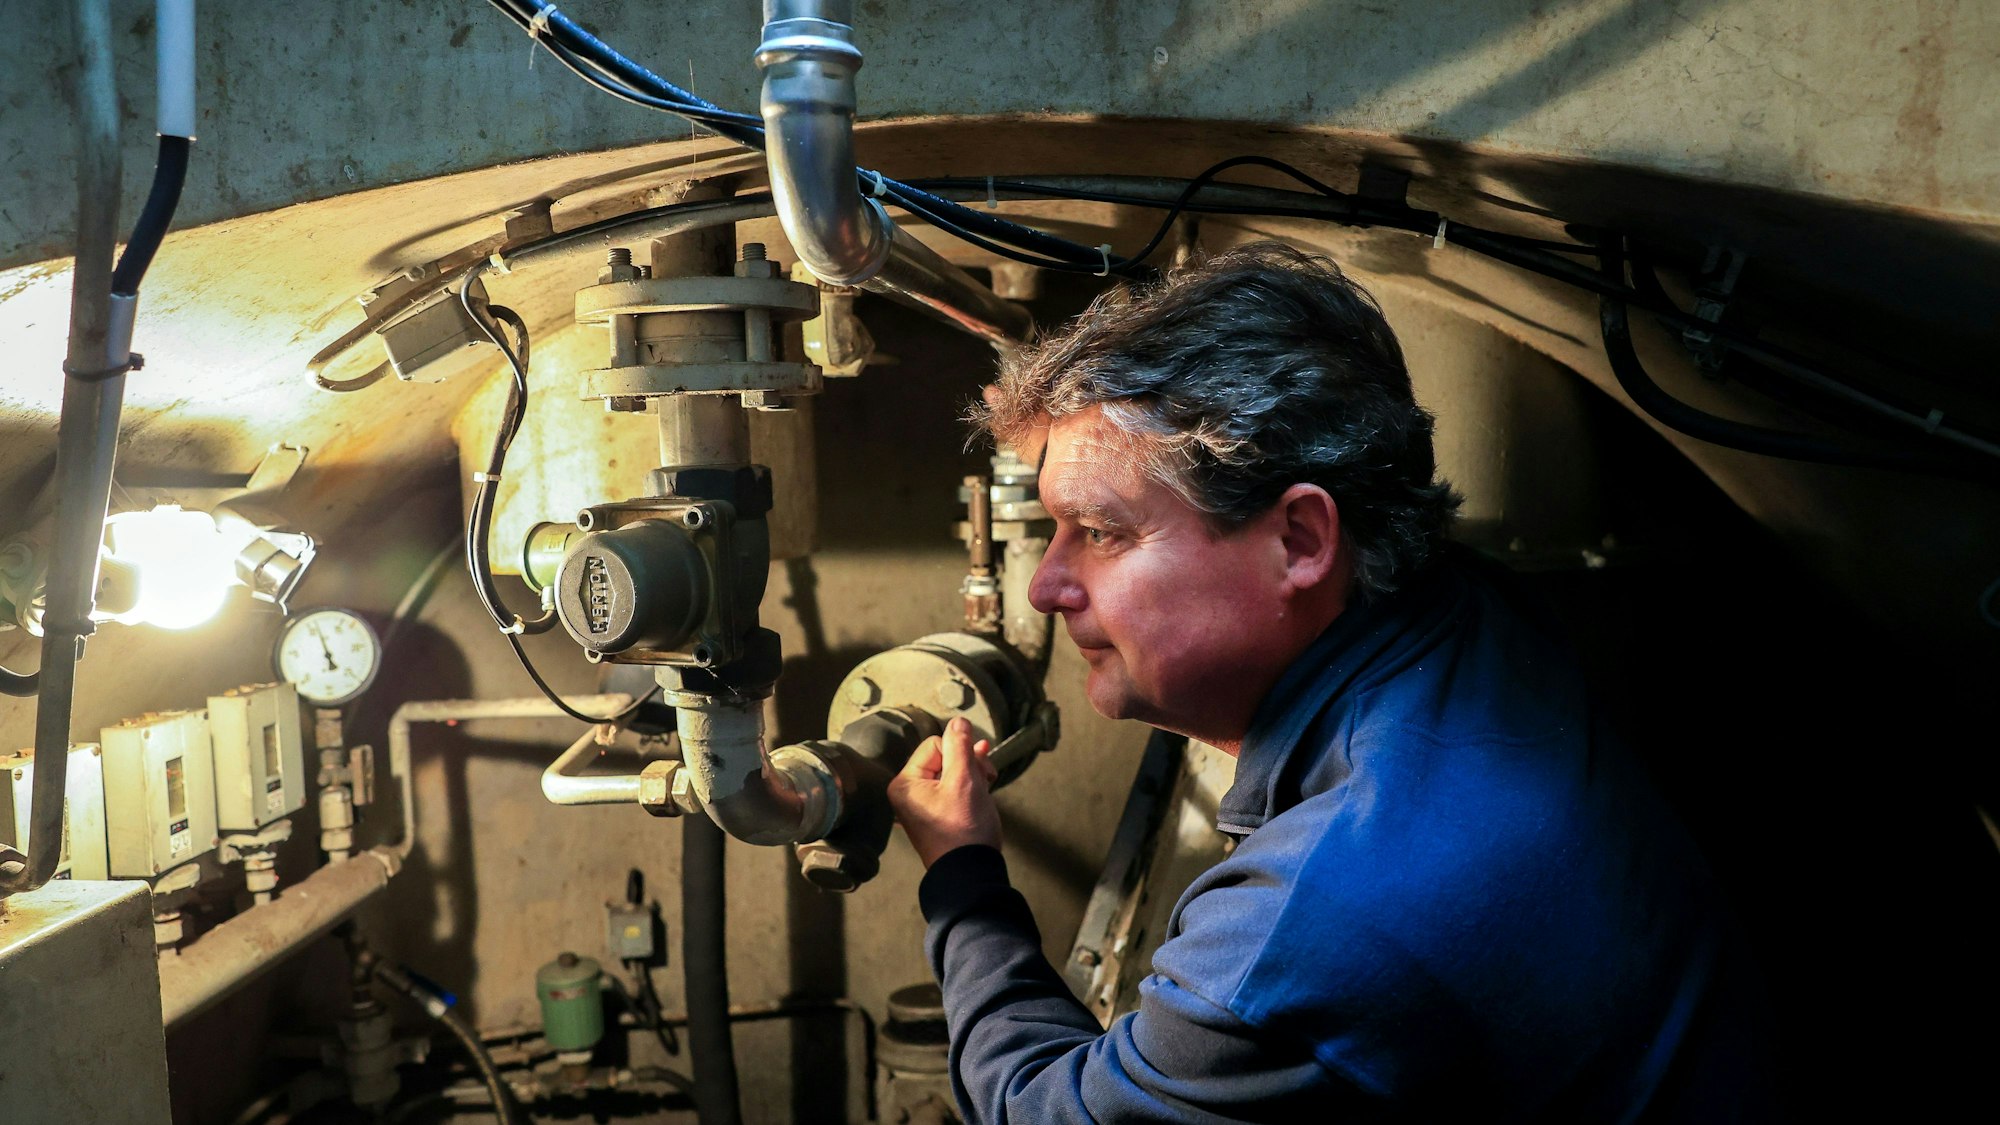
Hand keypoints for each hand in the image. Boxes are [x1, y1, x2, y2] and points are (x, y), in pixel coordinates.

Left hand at [888, 716, 1000, 868]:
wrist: (971, 871)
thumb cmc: (965, 831)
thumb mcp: (965, 780)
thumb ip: (960, 746)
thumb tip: (958, 721)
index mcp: (905, 783)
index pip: (935, 744)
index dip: (961, 752)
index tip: (978, 770)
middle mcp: (909, 792)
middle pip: (944, 757)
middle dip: (969, 763)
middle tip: (985, 778)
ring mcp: (923, 804)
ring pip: (953, 771)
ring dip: (973, 774)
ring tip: (985, 789)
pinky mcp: (938, 813)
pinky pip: (954, 787)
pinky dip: (971, 787)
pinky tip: (983, 790)